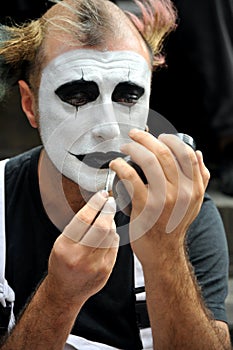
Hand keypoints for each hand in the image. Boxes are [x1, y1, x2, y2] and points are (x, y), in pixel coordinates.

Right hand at [46, 191, 118, 305]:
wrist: (66, 291)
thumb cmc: (62, 264)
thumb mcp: (61, 243)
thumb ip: (78, 227)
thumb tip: (97, 205)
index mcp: (65, 247)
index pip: (84, 219)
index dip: (95, 204)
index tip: (101, 195)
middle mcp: (81, 257)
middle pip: (102, 227)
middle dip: (108, 210)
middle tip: (110, 202)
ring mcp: (96, 265)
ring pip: (111, 235)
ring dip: (111, 223)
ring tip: (106, 219)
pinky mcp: (107, 270)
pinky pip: (115, 245)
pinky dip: (113, 236)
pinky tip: (108, 235)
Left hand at [110, 129, 209, 265]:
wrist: (162, 251)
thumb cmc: (173, 224)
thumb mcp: (194, 203)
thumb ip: (200, 178)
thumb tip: (198, 154)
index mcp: (194, 188)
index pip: (186, 153)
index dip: (170, 139)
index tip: (158, 136)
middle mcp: (182, 192)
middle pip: (164, 153)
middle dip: (146, 138)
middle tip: (135, 135)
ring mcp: (164, 199)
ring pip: (149, 161)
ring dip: (134, 148)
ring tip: (125, 147)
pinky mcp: (145, 206)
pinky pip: (131, 177)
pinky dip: (121, 166)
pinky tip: (116, 164)